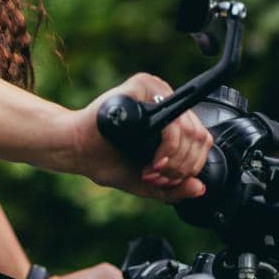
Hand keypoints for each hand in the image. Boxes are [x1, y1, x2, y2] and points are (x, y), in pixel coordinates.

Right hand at [66, 73, 211, 202]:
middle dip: (182, 168)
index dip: (191, 166)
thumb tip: (201, 187)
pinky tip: (152, 162)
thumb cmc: (105, 161)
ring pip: (189, 131)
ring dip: (175, 162)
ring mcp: (152, 91)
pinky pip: (172, 122)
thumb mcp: (149, 184)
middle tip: (158, 178)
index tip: (167, 180)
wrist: (76, 151)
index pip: (202, 140)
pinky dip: (169, 148)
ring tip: (152, 173)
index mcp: (169, 117)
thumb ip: (175, 189)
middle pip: (200, 137)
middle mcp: (164, 100)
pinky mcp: (139, 89)